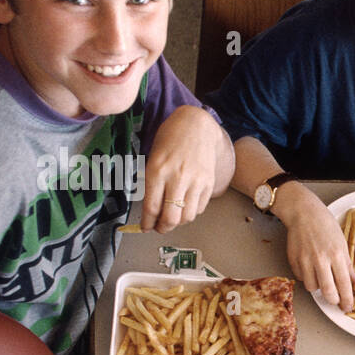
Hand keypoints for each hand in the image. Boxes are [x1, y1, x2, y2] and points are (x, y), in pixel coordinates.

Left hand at [141, 106, 222, 231]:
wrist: (196, 126)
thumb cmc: (170, 140)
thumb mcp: (153, 159)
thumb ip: (152, 184)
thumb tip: (152, 211)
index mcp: (157, 170)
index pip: (151, 207)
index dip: (147, 223)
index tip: (145, 227)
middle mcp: (177, 177)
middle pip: (171, 218)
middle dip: (163, 228)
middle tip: (159, 228)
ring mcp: (196, 181)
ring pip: (187, 217)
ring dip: (178, 222)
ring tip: (173, 217)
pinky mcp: (209, 183)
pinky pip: (200, 208)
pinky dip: (191, 211)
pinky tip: (185, 204)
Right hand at [272, 184, 354, 310]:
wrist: (304, 213)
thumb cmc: (325, 225)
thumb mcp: (342, 243)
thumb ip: (348, 265)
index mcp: (336, 254)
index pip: (344, 284)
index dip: (347, 300)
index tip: (348, 308)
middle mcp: (321, 259)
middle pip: (327, 292)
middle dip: (333, 301)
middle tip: (336, 301)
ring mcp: (305, 260)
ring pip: (312, 288)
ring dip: (318, 287)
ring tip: (322, 277)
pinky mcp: (293, 260)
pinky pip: (301, 278)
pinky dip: (307, 278)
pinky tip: (311, 269)